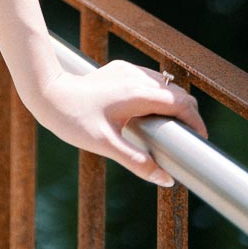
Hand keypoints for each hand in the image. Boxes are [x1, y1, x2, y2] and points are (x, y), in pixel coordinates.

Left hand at [26, 59, 208, 186]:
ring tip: (169, 129)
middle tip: (186, 138)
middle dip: (187, 113)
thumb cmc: (73, 118)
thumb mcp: (106, 146)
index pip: (180, 103)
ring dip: (172, 102)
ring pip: (163, 84)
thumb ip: (138, 163)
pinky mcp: (118, 69)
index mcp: (137, 94)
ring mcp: (126, 70)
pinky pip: (148, 80)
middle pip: (176, 91)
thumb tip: (166, 179)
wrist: (47, 92)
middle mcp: (135, 77)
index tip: (200, 140)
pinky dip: (157, 95)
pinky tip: (148, 114)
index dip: (195, 121)